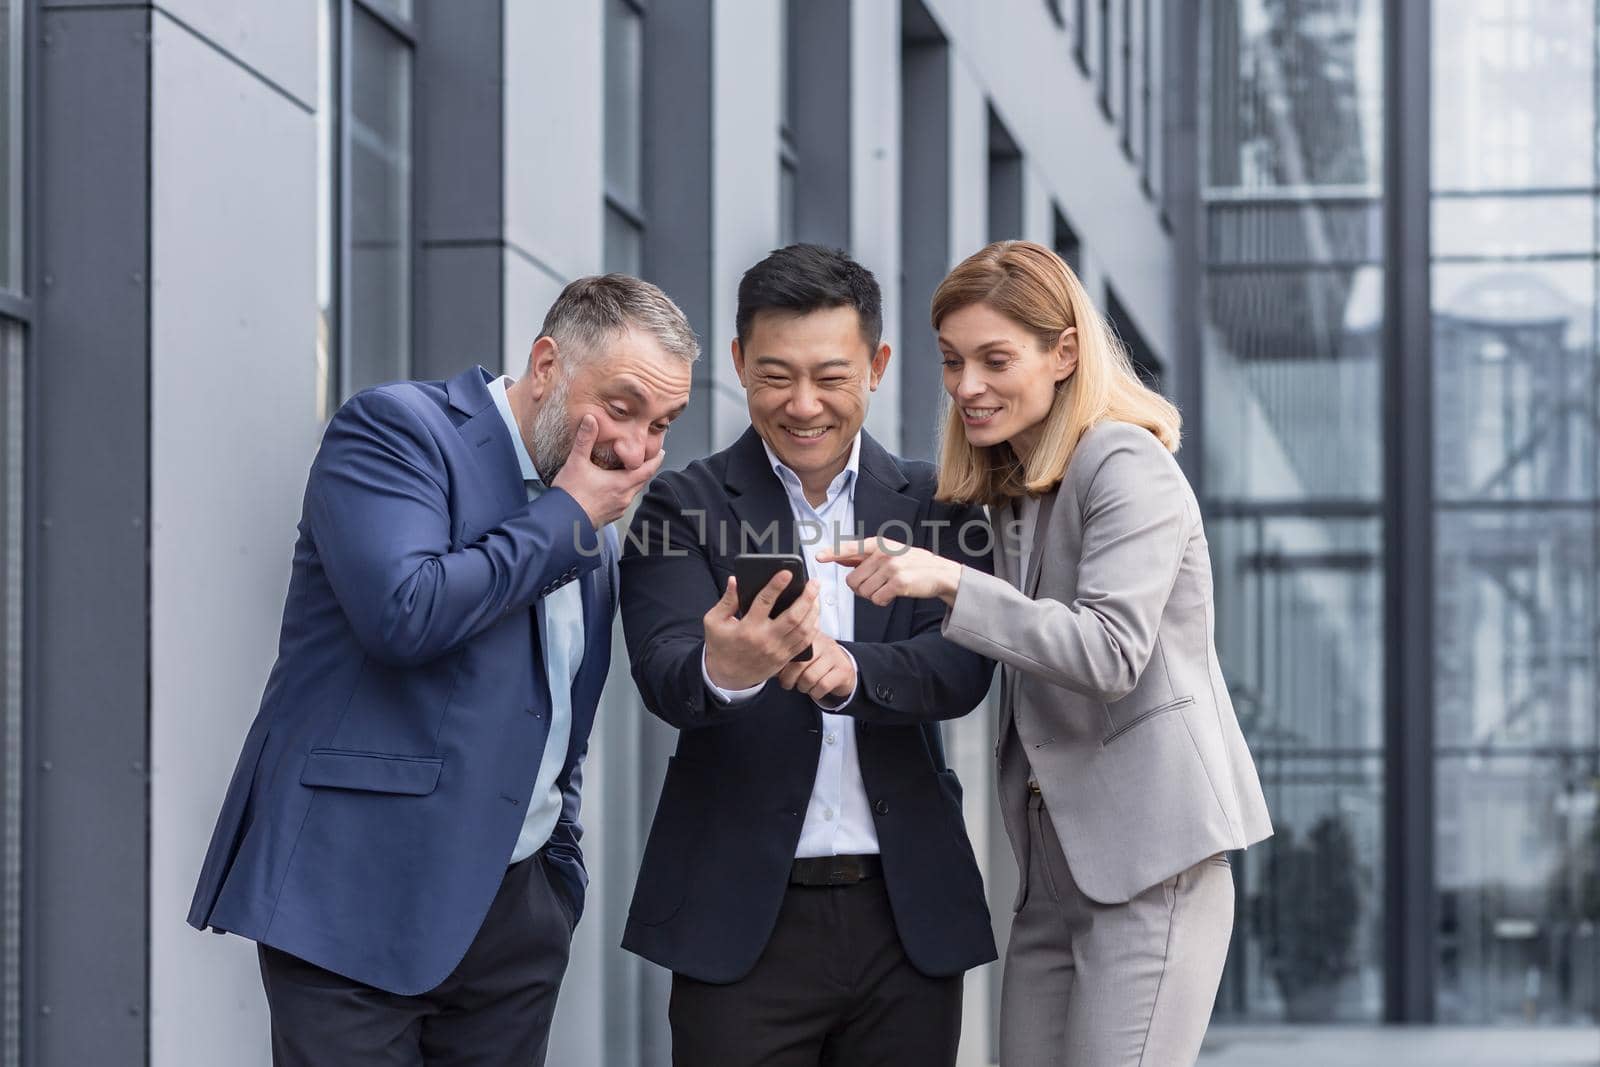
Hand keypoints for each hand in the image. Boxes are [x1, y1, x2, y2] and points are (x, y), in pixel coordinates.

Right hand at [551, 414, 662, 527]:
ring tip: (632, 470)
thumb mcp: (576, 462)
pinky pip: (623, 501)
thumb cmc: (570, 494)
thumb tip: (591, 419)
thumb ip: (585, 439)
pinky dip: (624, 491)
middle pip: (642, 481)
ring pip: (633, 492)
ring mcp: (618, 509)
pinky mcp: (609, 516)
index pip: (647, 470)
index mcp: (621, 484)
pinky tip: (615, 487)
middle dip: (646, 468)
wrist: (561, 522)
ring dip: (635, 480)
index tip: (661, 450)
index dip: (656, 459)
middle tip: (648, 457)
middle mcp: (624, 498)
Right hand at [703, 572, 821, 690]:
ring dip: (813, 610)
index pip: (764, 602)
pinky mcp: (785, 658)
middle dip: (807, 597)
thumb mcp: (714, 621)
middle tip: (813, 582)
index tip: (786, 572)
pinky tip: (814, 614)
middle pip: (793, 616)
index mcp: (747, 628)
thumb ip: (727, 600)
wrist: (728, 676)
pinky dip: (813, 626)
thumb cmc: (721, 646)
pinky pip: (805, 642)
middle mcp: (765, 639)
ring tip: (815, 595)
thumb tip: (735, 580)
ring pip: (803, 629)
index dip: (776, 585)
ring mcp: (778, 650)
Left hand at [776, 631, 855, 704]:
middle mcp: (823, 642)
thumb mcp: (802, 653)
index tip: (777, 673)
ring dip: (803, 687)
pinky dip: (816, 692)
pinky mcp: (843, 669)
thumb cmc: (817, 662)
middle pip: (800, 664)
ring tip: (803, 685)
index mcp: (809, 636)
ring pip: (810, 677)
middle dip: (789, 679)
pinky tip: (815, 689)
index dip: (782, 665)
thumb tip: (768, 664)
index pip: (790, 648)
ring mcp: (834, 655)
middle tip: (788, 683)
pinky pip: (823, 685)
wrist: (843, 669)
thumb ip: (786, 655)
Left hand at [817, 538, 963, 606]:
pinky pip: (877, 599)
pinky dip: (882, 601)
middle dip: (861, 589)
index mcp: (878, 544)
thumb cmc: (911, 564)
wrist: (940, 573)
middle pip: (853, 581)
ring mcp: (892, 567)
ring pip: (863, 592)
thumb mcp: (887, 553)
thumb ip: (862, 556)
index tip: (818, 557)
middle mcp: (883, 553)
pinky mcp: (899, 582)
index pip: (850, 547)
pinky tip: (893, 594)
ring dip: (873, 595)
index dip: (832, 552)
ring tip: (888, 587)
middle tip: (877, 585)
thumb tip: (837, 557)